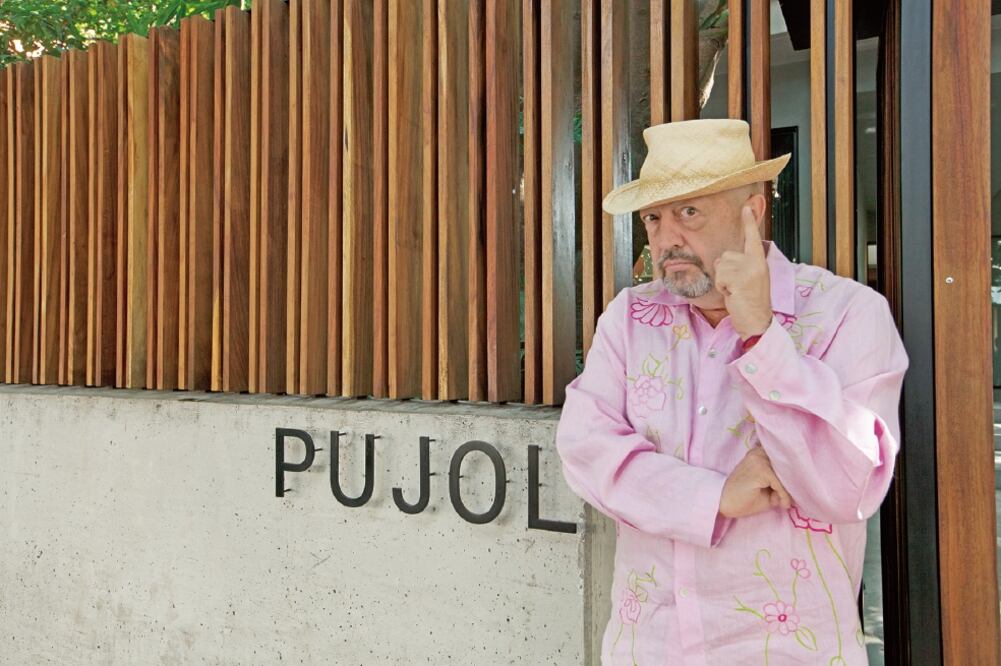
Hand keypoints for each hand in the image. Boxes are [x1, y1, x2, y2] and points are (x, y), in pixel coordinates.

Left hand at [713, 206, 772, 339]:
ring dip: (722, 281)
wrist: (757, 321)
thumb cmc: (750, 302)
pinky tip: (733, 295)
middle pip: (724, 256)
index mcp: (760, 261)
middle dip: (723, 272)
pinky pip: (719, 277)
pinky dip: (722, 287)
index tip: (747, 206)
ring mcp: (749, 270)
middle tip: (737, 288)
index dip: (749, 222)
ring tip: (735, 292)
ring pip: (720, 266)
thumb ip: (742, 265)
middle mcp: (756, 262)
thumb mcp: (750, 279)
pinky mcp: (740, 278)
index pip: (753, 238)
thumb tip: (725, 257)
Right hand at [718, 446, 792, 518]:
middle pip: (786, 463)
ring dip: (788, 489)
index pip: (783, 456)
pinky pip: (780, 483)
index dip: (792, 470)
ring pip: (785, 473)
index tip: (800, 484)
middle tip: (794, 496)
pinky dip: (783, 494)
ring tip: (784, 501)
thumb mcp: (766, 489)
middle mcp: (759, 453)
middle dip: (792, 480)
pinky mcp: (761, 470)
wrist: (723, 502)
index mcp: (758, 453)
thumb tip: (796, 488)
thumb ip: (779, 484)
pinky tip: (782, 504)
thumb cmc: (744, 497)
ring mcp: (759, 460)